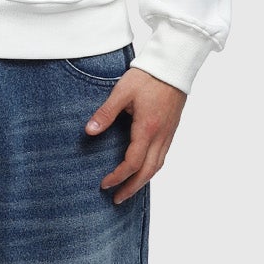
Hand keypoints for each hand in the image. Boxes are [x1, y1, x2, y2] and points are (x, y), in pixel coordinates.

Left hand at [83, 68, 184, 202]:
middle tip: (117, 199)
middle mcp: (161, 135)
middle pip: (148, 171)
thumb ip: (105, 113)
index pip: (133, 162)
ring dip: (143, 181)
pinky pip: (163, 156)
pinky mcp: (171, 129)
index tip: (104, 184)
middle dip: (132, 188)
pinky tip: (143, 170)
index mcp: (147, 128)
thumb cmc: (148, 76)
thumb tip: (89, 132)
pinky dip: (152, 169)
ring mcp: (168, 133)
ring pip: (158, 166)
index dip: (118, 176)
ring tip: (129, 190)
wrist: (174, 65)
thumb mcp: (122, 92)